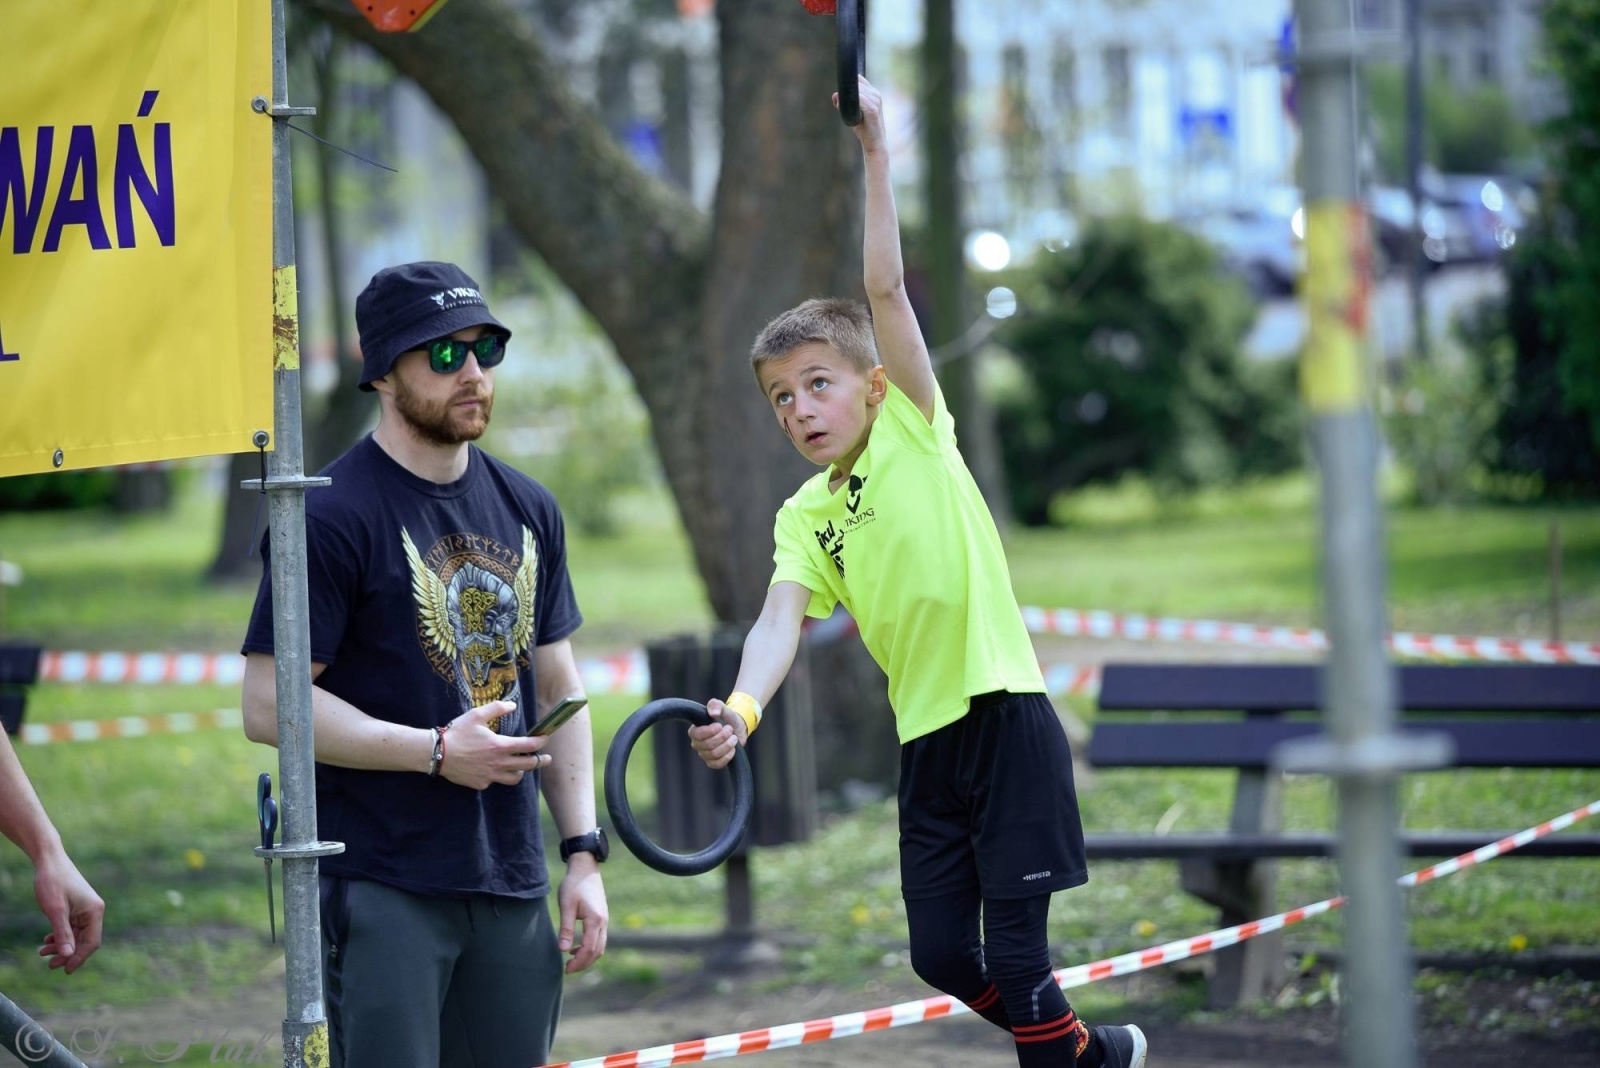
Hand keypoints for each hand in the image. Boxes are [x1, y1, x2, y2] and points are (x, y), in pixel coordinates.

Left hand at [33, 848, 103, 973]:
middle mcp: (93, 911)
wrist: (49, 860)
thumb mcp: (55, 911)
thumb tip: (68, 956)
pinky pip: (71, 927)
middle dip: (68, 954)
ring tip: (43, 953)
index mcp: (94, 911)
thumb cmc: (53, 882)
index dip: (79, 958)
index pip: (92, 942)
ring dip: (62, 946)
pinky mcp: (76, 907)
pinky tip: (47, 941)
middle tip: (50, 965)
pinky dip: (60, 936)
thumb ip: (63, 934)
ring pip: (77, 935)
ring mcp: (85, 909)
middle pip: (84, 940)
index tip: (65, 970)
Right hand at [439, 700, 547, 789]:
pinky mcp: (480, 784)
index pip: (529, 745)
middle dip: (541, 761)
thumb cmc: (457, 733)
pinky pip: (495, 781)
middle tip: (547, 758)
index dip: (541, 741)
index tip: (545, 738)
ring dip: (520, 771)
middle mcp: (498, 763)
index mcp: (500, 746)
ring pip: (514, 778)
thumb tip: (513, 706)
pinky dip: (497, 775)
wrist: (437, 754)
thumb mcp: (476, 715)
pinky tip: (493, 768)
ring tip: (521, 766)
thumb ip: (497, 709)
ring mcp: (490, 776)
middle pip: (528, 765)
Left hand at [556, 858, 606, 973]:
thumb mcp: (566, 906)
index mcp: (596, 920)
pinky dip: (589, 948)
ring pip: (600, 946)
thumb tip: (563, 950)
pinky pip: (599, 939)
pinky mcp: (601, 918)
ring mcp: (604, 920)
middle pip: (597, 951)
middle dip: (584, 963)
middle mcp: (603, 922)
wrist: (585, 868)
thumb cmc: (574, 885)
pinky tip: (575, 947)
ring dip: (587, 957)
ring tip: (571, 961)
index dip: (578, 962)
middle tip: (567, 969)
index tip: (566, 969)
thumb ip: (566, 928)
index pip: (589, 949)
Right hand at [687, 701, 747, 769]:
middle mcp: (697, 744)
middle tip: (729, 729)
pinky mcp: (713, 762)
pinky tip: (733, 748)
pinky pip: (718, 764)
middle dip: (722, 737)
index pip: (696, 734)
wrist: (736, 727)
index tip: (719, 725)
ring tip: (733, 737)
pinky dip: (727, 756)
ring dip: (727, 745)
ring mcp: (705, 754)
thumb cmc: (726, 717)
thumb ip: (716, 705)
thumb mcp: (721, 707)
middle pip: (707, 745)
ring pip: (713, 754)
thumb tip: (713, 713)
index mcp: (695, 731)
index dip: (709, 731)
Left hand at [835, 75, 885, 151]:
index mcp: (873, 93)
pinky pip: (860, 99)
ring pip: (857, 90)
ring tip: (845, 109)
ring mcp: (876, 101)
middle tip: (840, 104)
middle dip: (846, 91)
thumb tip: (835, 96)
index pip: (858, 79)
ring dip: (847, 97)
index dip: (849, 84)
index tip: (842, 94)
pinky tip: (849, 111)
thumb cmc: (864, 129)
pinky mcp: (873, 109)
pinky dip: (851, 103)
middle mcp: (876, 94)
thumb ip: (844, 104)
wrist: (874, 144)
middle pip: (857, 82)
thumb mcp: (852, 113)